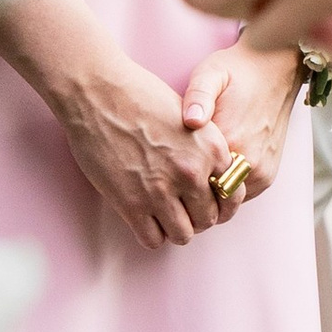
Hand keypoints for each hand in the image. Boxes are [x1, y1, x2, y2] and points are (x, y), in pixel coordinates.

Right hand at [48, 46, 237, 249]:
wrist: (99, 92)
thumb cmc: (141, 96)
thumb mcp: (190, 116)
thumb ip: (205, 149)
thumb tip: (210, 178)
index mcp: (212, 149)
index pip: (232, 195)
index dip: (219, 201)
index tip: (206, 200)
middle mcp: (193, 172)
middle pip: (208, 219)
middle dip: (196, 216)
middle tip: (181, 207)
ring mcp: (162, 190)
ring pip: (183, 234)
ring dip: (175, 227)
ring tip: (162, 213)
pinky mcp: (131, 203)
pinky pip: (153, 239)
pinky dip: (152, 233)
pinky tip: (144, 217)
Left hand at [180, 38, 304, 212]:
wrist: (274, 69)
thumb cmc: (237, 72)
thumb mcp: (211, 74)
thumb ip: (198, 96)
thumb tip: (190, 121)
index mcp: (231, 141)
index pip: (192, 181)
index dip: (173, 179)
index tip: (161, 168)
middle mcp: (250, 163)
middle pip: (208, 197)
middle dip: (189, 192)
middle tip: (172, 174)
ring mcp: (261, 173)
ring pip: (224, 200)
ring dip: (208, 192)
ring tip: (191, 172)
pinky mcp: (268, 175)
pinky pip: (239, 195)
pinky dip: (224, 188)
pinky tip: (211, 169)